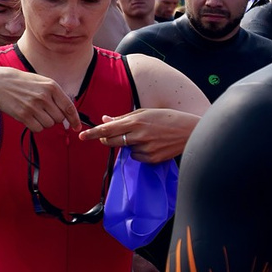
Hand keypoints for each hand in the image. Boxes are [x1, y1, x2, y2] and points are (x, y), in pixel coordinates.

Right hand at [0, 64, 79, 132]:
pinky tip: (28, 118)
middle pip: (59, 118)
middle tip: (43, 112)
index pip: (69, 107)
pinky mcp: (23, 115)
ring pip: (49, 125)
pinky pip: (37, 129)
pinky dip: (35, 126)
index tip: (76, 128)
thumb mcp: (41, 82)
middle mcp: (44, 96)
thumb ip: (55, 95)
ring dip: (43, 122)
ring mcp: (33, 106)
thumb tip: (67, 114)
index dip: (74, 120)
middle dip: (54, 118)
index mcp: (51, 86)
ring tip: (34, 112)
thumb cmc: (22, 83)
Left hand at [80, 107, 196, 162]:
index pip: (108, 129)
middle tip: (109, 136)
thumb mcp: (144, 112)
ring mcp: (145, 149)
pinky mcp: (151, 159)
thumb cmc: (167, 118)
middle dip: (105, 140)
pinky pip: (137, 157)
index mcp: (136, 121)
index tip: (81, 136)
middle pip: (111, 142)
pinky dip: (140, 152)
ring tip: (146, 136)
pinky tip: (152, 144)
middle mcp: (138, 135)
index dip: (93, 133)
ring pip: (126, 149)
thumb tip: (105, 120)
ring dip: (129, 144)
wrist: (190, 130)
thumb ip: (123, 118)